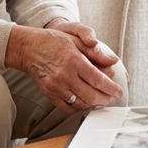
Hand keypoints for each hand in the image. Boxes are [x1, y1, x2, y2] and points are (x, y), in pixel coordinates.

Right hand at [6, 24, 122, 112]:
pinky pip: (67, 107)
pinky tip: (84, 102)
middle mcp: (64, 75)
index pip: (97, 79)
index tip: (118, 91)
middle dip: (104, 98)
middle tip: (110, 97)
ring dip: (92, 104)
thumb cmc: (54, 42)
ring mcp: (55, 86)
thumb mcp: (77, 40)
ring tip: (99, 99)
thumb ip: (96, 53)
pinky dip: (79, 107)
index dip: (110, 87)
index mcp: (73, 60)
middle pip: (90, 95)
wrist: (29, 49)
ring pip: (80, 103)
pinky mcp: (49, 94)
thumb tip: (113, 61)